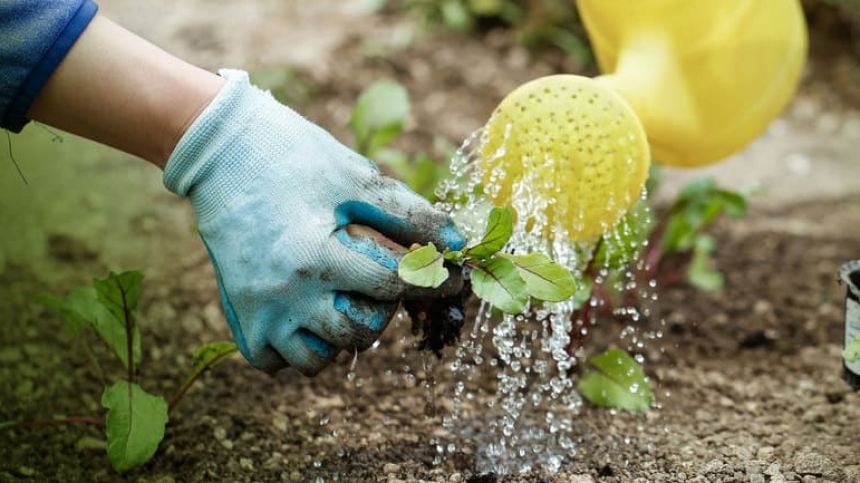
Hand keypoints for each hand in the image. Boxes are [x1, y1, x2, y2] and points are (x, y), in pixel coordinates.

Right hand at [164, 70, 464, 374]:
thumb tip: (457, 245)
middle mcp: (284, 293)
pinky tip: (310, 315)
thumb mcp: (355, 178)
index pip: (393, 286)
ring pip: (317, 360)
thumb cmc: (294, 157)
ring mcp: (258, 310)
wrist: (220, 151)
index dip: (432, 280)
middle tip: (380, 281)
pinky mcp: (238, 315)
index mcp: (316, 255)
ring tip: (344, 299)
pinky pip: (276, 362)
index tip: (452, 277)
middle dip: (383, 310)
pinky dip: (299, 347)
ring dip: (342, 336)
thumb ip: (409, 215)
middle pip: (359, 334)